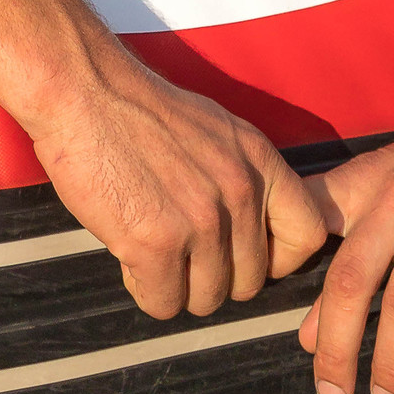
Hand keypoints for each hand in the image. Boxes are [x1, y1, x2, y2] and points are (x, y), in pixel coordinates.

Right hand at [31, 49, 328, 319]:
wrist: (85, 90)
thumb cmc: (139, 106)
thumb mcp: (216, 130)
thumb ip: (242, 176)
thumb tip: (253, 226)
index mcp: (258, 160)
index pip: (308, 235)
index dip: (278, 258)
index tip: (247, 255)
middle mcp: (238, 192)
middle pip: (250, 282)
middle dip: (214, 276)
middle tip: (182, 252)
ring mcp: (200, 221)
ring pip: (206, 299)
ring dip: (177, 284)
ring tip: (153, 249)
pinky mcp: (155, 244)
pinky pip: (164, 303)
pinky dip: (145, 289)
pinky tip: (131, 255)